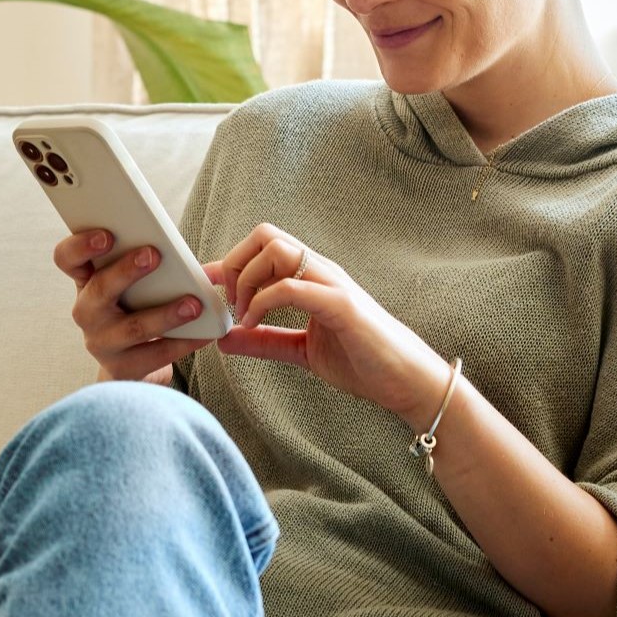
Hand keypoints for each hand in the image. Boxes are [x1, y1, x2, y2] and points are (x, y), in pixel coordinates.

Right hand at [53, 229, 214, 382]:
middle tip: (153, 255)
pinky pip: (156, 355)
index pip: (67, 258)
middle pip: (98, 290)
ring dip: (165, 314)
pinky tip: (203, 334)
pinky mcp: (122, 368)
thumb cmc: (135, 310)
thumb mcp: (130, 285)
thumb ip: (140, 262)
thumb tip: (174, 249)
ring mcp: (101, 343)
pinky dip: (183, 343)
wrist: (131, 363)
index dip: (81, 245)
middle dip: (125, 271)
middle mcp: (87, 311)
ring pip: (132, 328)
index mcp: (86, 281)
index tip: (107, 235)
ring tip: (193, 305)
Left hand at [213, 223, 448, 419]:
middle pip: (265, 235)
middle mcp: (320, 271)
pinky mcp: (341, 305)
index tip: (209, 288)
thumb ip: (264, 342)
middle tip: (229, 303)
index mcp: (311, 277)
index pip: (263, 246)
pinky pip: (292, 286)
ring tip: (242, 313)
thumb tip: (225, 339)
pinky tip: (253, 324)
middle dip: (234, 264)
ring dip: (247, 279)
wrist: (407, 381)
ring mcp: (331, 284)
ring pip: (276, 249)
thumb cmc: (362, 361)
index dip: (229, 262)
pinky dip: (262, 302)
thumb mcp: (300, 351)